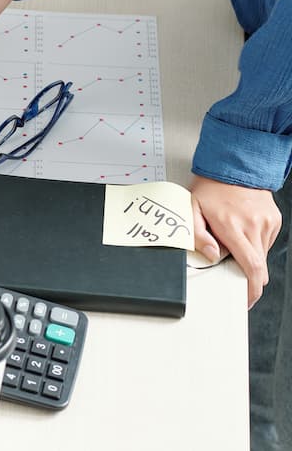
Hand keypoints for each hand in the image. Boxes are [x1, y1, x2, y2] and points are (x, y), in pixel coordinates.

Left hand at [189, 174, 280, 307]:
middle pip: (259, 266)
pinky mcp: (274, 220)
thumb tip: (212, 255)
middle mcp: (254, 226)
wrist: (233, 167)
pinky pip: (265, 242)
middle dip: (249, 278)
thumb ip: (199, 236)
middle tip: (236, 277)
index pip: (251, 266)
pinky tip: (242, 231)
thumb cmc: (210, 188)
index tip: (247, 299)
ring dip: (250, 257)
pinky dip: (255, 244)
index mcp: (233, 226)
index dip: (251, 288)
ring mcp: (267, 223)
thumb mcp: (192, 210)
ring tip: (233, 240)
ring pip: (262, 255)